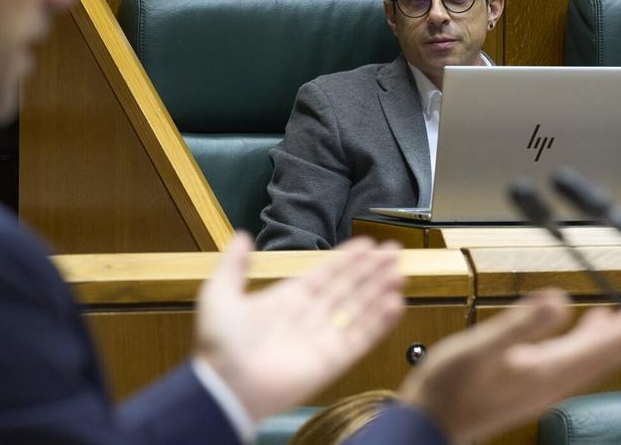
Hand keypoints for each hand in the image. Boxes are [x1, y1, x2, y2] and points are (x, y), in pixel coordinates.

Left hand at [194, 234, 404, 420]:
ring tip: (400, 271)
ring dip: (380, 290)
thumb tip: (242, 235)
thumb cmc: (220, 343)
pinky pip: (363, 337)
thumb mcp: (220, 293)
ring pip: (360, 308)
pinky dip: (381, 321)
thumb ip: (234, 265)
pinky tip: (396, 302)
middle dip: (372, 270)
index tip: (368, 243)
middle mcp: (310, 316)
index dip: (347, 258)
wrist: (226, 386)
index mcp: (288, 299)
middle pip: (349, 287)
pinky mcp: (334, 359)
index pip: (326, 273)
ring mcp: (324, 338)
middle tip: (394, 251)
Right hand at [397, 288, 620, 444]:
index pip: (610, 343)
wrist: (430, 425)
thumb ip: (520, 325)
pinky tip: (588, 323)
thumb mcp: (480, 348)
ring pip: (597, 355)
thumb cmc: (450, 388)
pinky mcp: (535, 383)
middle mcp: (558, 381)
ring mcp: (548, 384)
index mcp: (551, 370)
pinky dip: (593, 337)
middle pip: (612, 350)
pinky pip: (578, 357)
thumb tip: (559, 300)